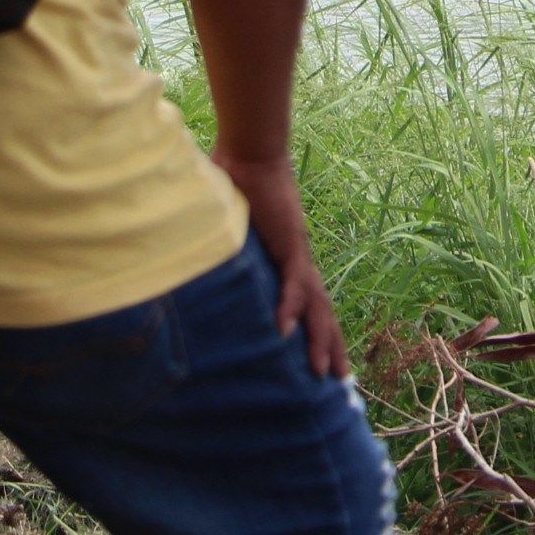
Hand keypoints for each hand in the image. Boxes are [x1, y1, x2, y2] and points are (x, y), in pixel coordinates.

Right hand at [215, 151, 345, 378]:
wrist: (252, 154)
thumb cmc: (238, 185)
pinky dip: (290, 308)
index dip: (317, 328)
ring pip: (316, 305)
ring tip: (322, 372)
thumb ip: (222, 251)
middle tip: (340, 381)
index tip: (322, 359)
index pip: (309, 301)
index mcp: (288, 259)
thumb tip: (195, 264)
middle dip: (331, 345)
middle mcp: (298, 261)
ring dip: (320, 339)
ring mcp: (296, 254)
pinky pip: (292, 284)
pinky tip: (285, 333)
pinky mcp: (288, 244)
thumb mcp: (230, 232)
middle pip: (321, 310)